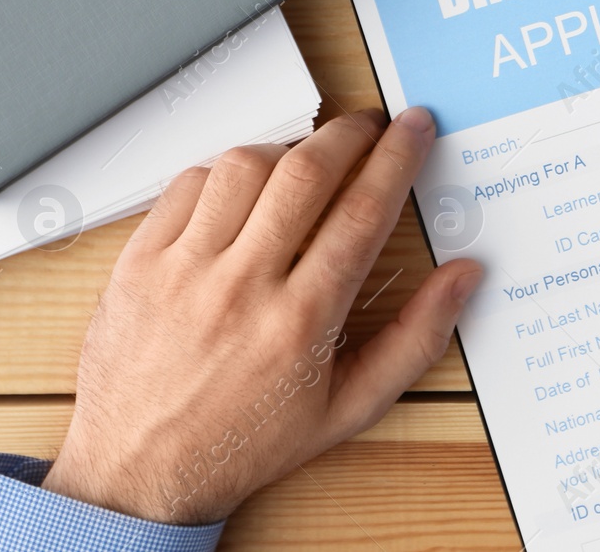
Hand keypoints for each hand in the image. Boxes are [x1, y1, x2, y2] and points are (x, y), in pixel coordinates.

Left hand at [40, 107, 479, 523]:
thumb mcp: (348, 409)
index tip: (414, 130)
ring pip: (244, 166)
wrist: (138, 474)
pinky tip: (244, 184)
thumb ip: (415, 339)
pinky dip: (223, 169)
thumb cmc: (245, 443)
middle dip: (349, 133)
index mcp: (300, 323)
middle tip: (369, 125)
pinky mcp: (139, 263)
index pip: (362, 213)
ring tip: (307, 157)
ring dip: (287, 147)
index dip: (397, 158)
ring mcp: (184, 271)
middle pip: (306, 173)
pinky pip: (186, 184)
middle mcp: (241, 289)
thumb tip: (462, 278)